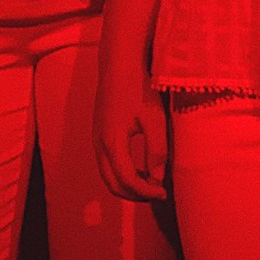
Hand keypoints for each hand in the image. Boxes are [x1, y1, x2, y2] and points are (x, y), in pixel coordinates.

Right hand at [95, 70, 169, 202]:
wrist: (119, 64)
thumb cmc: (138, 88)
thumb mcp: (153, 119)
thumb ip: (156, 150)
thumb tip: (157, 178)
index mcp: (112, 142)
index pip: (127, 180)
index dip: (146, 192)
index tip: (164, 192)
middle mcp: (99, 144)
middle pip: (112, 184)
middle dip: (135, 194)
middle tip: (157, 193)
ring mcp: (96, 139)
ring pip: (107, 175)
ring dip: (128, 185)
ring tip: (152, 183)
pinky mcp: (98, 134)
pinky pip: (107, 164)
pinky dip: (122, 174)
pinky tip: (141, 168)